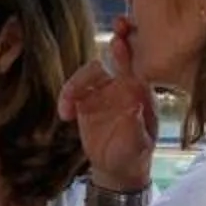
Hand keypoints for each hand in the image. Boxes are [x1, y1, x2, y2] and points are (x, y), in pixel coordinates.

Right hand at [61, 18, 158, 189]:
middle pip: (111, 62)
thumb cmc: (135, 153)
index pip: (136, 65)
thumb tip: (132, 106)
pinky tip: (65, 116)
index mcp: (140, 92)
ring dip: (76, 83)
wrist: (119, 168)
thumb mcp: (139, 143)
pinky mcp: (84, 104)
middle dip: (108, 50)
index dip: (129, 49)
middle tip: (102, 49)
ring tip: (68, 105)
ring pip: (88, 75)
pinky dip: (66, 98)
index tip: (120, 37)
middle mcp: (121, 87)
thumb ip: (136, 126)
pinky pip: (72, 93)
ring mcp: (101, 93)